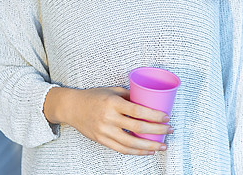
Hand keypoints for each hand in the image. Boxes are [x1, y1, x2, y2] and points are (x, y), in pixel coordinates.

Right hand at [44, 87, 171, 154]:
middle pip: (137, 128)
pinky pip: (122, 149)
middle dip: (157, 130)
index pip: (137, 111)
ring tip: (162, 145)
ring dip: (150, 146)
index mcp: (113, 103)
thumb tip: (148, 100)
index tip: (166, 117)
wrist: (72, 107)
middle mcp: (109, 118)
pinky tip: (147, 151)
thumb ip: (129, 96)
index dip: (154, 115)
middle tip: (169, 130)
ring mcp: (105, 131)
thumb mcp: (111, 90)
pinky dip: (136, 152)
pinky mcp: (102, 140)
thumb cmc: (93, 96)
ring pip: (131, 143)